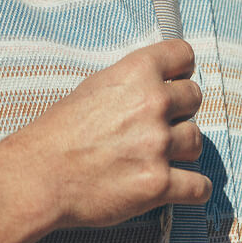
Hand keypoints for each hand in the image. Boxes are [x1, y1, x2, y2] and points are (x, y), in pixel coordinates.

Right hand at [13, 37, 209, 229]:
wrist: (41, 174)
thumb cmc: (60, 130)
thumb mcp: (94, 87)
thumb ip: (131, 82)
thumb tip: (157, 85)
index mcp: (136, 72)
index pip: (183, 54)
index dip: (180, 69)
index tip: (176, 80)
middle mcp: (152, 102)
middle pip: (195, 97)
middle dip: (181, 110)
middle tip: (161, 123)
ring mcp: (158, 144)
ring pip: (197, 140)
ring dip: (182, 149)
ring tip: (158, 155)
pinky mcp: (159, 184)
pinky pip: (200, 186)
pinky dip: (192, 188)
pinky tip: (179, 185)